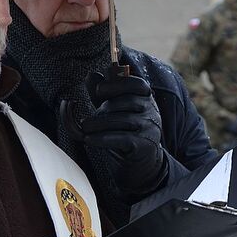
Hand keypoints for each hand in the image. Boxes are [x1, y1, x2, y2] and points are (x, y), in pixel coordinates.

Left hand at [79, 71, 167, 196]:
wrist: (139, 161)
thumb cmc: (123, 130)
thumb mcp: (112, 110)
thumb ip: (102, 94)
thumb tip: (92, 75)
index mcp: (145, 97)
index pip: (137, 84)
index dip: (116, 84)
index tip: (98, 90)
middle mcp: (151, 110)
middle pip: (125, 102)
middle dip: (103, 110)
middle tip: (87, 121)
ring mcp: (150, 127)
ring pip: (123, 120)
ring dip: (98, 124)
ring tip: (85, 129)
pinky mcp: (145, 145)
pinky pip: (122, 138)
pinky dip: (103, 138)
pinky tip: (89, 140)